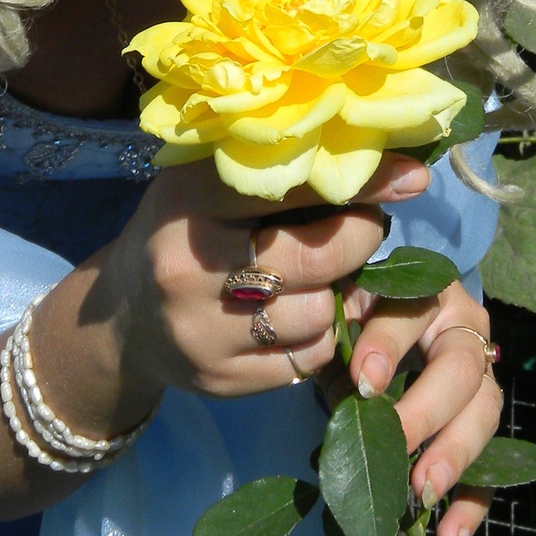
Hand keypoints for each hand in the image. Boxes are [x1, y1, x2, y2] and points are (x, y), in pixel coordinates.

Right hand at [110, 152, 430, 401]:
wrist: (123, 317)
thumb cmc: (183, 232)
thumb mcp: (204, 185)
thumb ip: (269, 172)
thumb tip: (373, 155)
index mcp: (185, 203)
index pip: (288, 186)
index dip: (360, 181)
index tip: (412, 176)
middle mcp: (187, 269)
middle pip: (316, 257)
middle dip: (359, 239)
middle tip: (367, 226)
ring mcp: (202, 332)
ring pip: (319, 314)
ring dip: (341, 294)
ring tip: (330, 274)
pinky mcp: (220, 380)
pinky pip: (307, 358)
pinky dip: (323, 335)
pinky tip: (307, 314)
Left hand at [344, 278, 501, 535]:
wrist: (381, 316)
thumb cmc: (356, 314)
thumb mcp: (344, 313)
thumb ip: (340, 339)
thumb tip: (347, 394)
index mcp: (429, 296)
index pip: (411, 318)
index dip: (386, 348)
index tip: (362, 382)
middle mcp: (465, 335)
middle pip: (461, 373)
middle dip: (427, 413)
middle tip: (396, 447)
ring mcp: (480, 383)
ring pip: (484, 418)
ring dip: (454, 459)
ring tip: (421, 494)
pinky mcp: (477, 430)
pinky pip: (488, 470)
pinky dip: (469, 508)